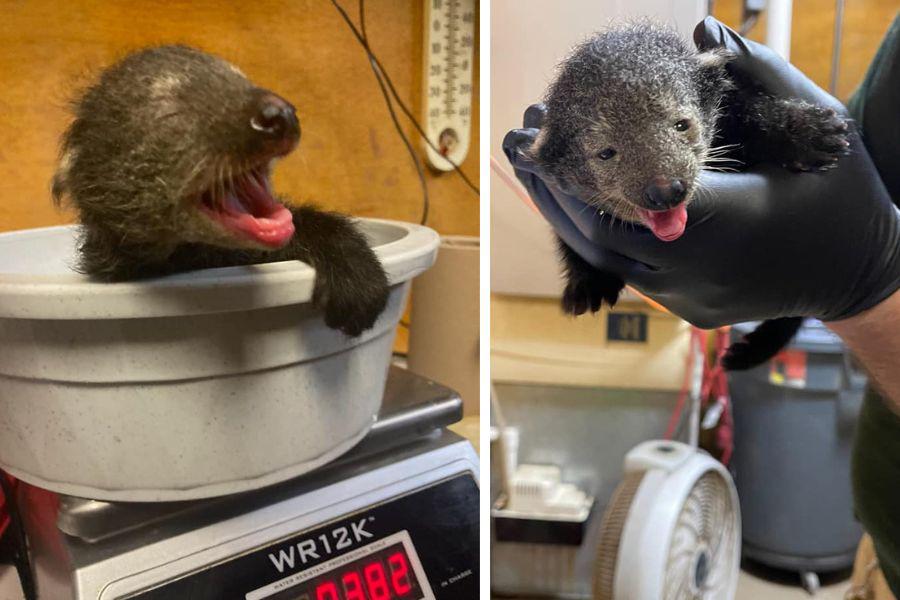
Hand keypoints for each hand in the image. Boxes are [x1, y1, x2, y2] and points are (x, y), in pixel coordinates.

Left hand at [502, 17, 899, 328]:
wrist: (859, 272)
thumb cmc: (839, 195)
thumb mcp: (809, 127)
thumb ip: (757, 75)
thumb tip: (704, 29)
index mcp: (723, 220)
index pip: (622, 199)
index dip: (572, 169)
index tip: (540, 133)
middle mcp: (696, 272)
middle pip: (599, 235)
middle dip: (555, 190)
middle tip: (525, 149)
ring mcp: (690, 301)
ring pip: (608, 260)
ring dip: (570, 216)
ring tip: (543, 172)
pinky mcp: (689, 314)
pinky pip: (632, 276)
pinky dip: (603, 240)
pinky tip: (581, 205)